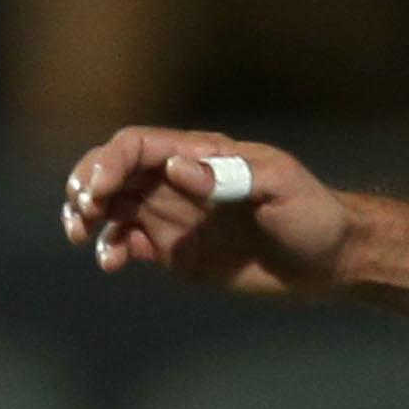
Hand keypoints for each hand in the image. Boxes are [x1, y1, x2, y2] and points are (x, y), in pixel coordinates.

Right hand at [59, 129, 352, 297]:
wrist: (328, 260)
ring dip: (87, 216)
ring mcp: (173, 215)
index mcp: (201, 155)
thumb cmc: (311, 213)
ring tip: (81, 235)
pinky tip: (111, 262)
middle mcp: (179, 180)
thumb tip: (176, 168)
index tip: (96, 193)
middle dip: (86, 185)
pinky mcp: (174, 251)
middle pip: (113, 170)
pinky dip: (110, 250)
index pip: (138, 146)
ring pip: (112, 206)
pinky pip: (128, 244)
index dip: (108, 163)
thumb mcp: (280, 185)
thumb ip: (231, 175)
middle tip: (80, 213)